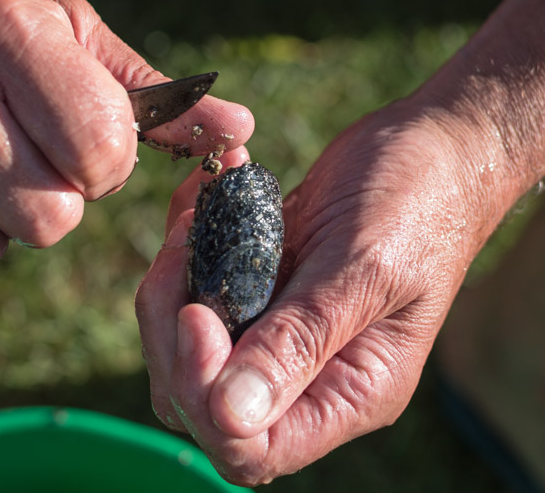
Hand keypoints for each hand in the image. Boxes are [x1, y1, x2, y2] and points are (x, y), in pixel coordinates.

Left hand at [136, 102, 504, 484]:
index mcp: (347, 393)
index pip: (253, 448)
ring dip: (169, 285)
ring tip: (191, 219)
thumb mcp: (365, 269)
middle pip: (199, 402)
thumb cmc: (418, 203)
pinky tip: (202, 199)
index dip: (205, 394)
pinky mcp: (251, 290)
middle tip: (179, 253)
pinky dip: (181, 249)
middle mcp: (305, 376)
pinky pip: (190, 292)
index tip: (197, 315)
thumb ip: (300, 341)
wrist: (426, 148)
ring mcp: (272, 333)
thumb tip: (232, 415)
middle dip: (169, 335)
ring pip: (182, 349)